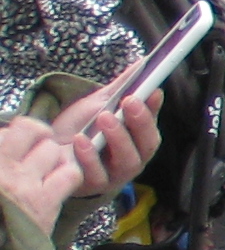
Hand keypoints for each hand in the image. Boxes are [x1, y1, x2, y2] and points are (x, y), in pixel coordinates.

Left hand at [0, 91, 152, 232]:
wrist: (46, 153)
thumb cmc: (79, 128)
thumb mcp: (99, 105)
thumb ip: (122, 88)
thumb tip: (142, 63)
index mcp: (138, 139)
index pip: (153, 124)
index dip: (154, 110)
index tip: (150, 91)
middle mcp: (132, 158)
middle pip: (146, 146)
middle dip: (140, 122)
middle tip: (129, 101)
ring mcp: (114, 175)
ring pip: (127, 162)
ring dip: (118, 138)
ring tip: (104, 118)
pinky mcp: (92, 186)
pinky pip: (97, 175)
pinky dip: (90, 158)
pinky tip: (81, 140)